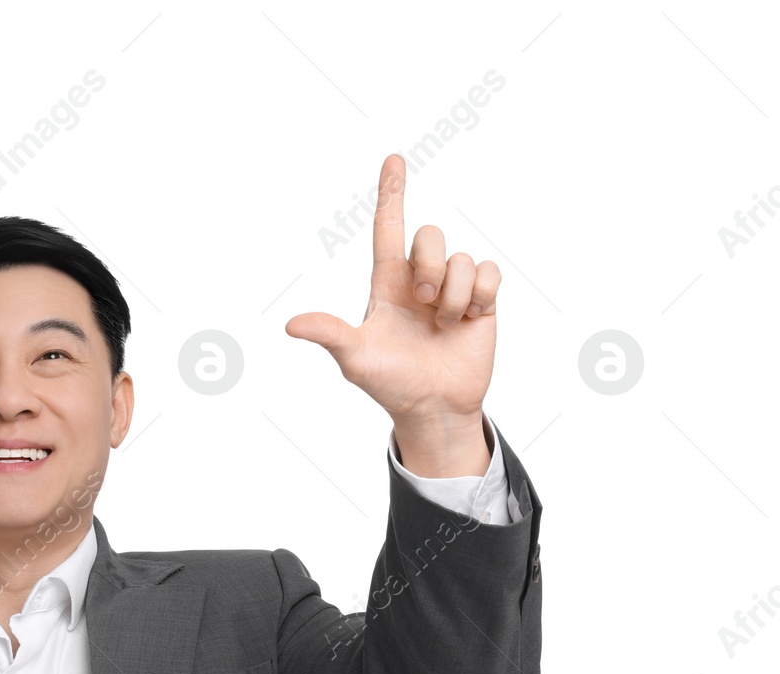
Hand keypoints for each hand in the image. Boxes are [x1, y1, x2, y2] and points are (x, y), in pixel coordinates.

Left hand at [285, 154, 499, 473]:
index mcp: (387, 284)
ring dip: (452, 296)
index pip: (388, 228)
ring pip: (461, 258)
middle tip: (421, 306)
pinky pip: (488, 272)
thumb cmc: (391, 384)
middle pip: (429, 235)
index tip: (393, 158)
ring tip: (442, 326)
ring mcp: (451, 288)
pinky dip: (479, 296)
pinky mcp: (481, 300)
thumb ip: (329, 334)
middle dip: (428, 267)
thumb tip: (291, 325)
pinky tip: (468, 320)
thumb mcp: (355, 359)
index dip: (391, 194)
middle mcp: (420, 279)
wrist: (434, 408)